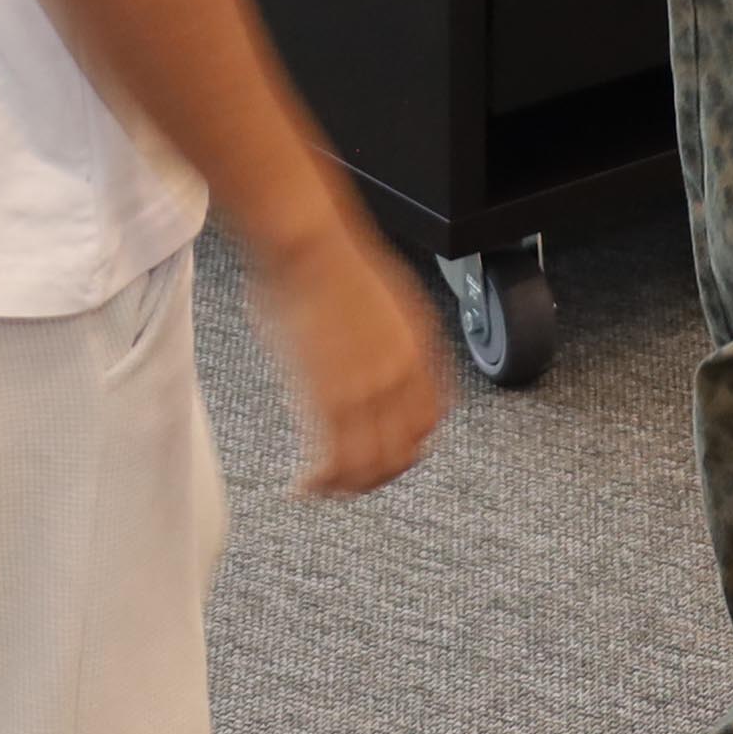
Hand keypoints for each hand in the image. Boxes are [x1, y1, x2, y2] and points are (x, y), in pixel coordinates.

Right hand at [247, 207, 449, 499]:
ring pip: (372, 465)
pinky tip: (301, 485)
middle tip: (353, 481)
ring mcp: (370, 390)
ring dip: (347, 486)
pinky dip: (319, 483)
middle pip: (405, 450)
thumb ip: (387, 334)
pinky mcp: (331, 399)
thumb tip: (375, 350)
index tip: (390, 451)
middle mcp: (403, 375)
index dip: (411, 443)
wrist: (308, 244)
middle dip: (379, 475)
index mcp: (421, 349)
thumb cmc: (330, 258)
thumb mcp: (383, 297)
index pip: (431, 418)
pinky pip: (333, 461)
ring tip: (324, 488)